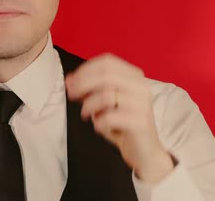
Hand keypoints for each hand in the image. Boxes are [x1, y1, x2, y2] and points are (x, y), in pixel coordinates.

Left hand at [66, 53, 173, 182]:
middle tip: (72, 96)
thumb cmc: (122, 125)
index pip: (107, 62)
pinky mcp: (140, 122)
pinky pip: (110, 117)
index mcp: (134, 77)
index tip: (71, 82)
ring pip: (106, 95)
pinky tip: (100, 127)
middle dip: (82, 84)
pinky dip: (99, 122)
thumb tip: (70, 80)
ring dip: (89, 106)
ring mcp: (142, 104)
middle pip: (105, 74)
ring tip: (87, 115)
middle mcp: (141, 86)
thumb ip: (89, 89)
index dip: (85, 69)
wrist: (144, 151)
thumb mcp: (103, 104)